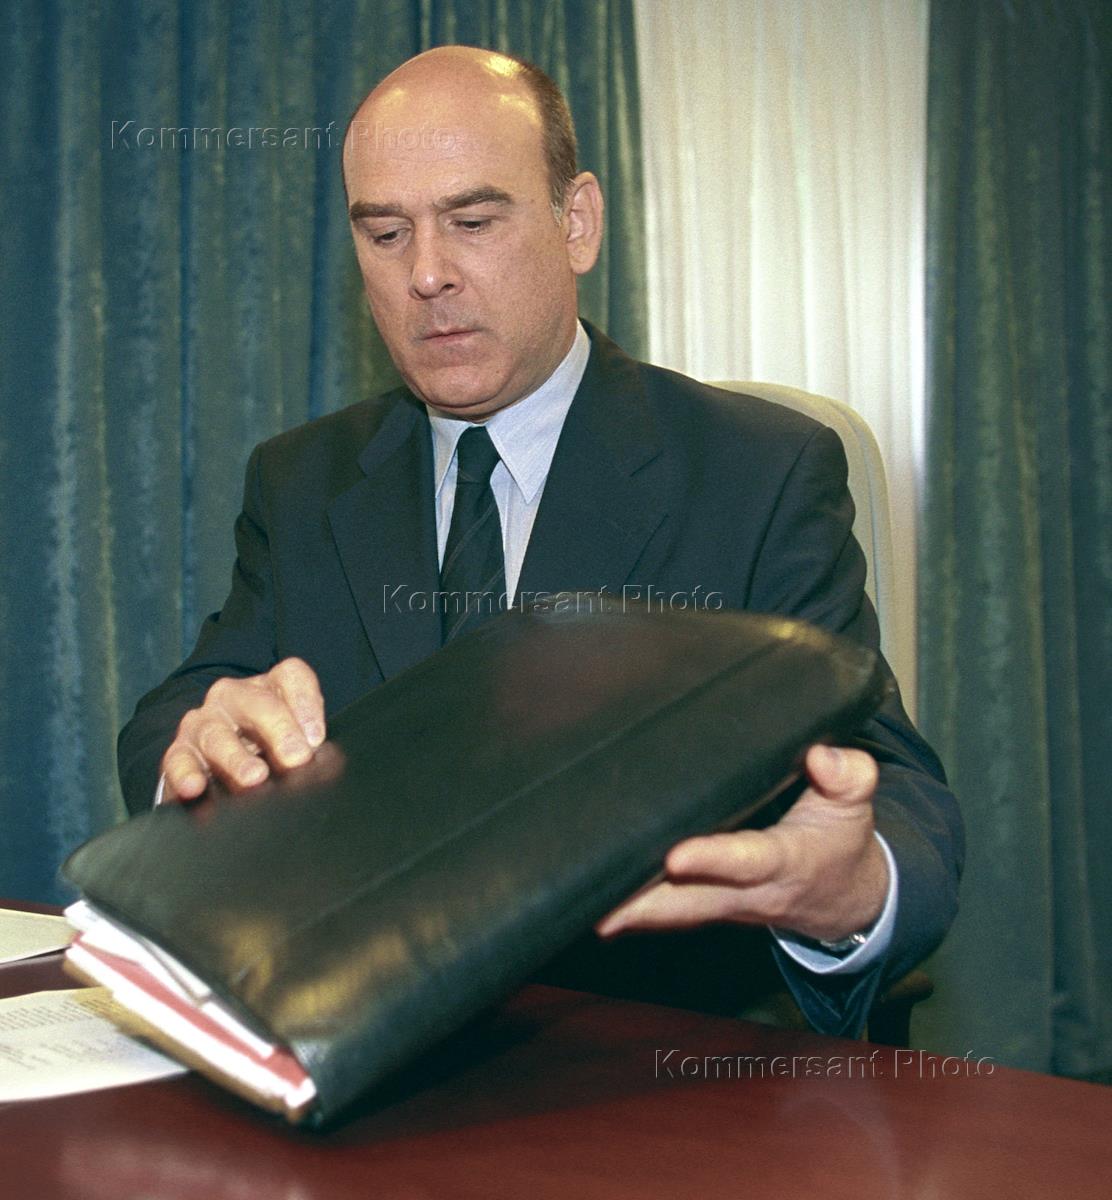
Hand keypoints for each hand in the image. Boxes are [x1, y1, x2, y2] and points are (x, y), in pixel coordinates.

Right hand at [160, 658, 325, 801]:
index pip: (291, 676)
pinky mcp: (179, 752)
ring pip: (218, 733)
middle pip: (257, 703)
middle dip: (279, 730)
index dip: (306, 702)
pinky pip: (178, 759)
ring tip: (255, 778)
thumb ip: (307, 738)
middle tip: (296, 758)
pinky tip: (195, 787)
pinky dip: (185, 773)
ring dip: (237, 757)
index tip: (317, 737)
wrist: (224, 764)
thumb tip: (312, 753)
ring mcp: (203, 722)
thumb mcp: (294, 735)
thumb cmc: (268, 745)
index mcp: (268, 686)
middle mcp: (232, 697)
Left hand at [596, 745, 887, 943]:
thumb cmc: (839, 840)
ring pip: (670, 912)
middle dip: (645, 905)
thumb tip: (822, 756)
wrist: (845, 899)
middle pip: (691, 902)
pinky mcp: (705, 904)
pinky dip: (630, 908)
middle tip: (598, 906)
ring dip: (627, 912)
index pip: (746, 859)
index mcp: (786, 862)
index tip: (676, 856)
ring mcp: (722, 904)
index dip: (712, 859)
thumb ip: (848, 776)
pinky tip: (590, 898)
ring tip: (577, 903)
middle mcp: (748, 891)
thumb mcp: (856, 805)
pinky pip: (665, 909)